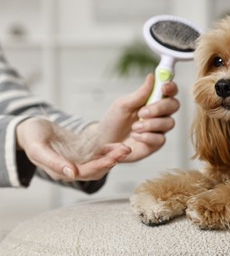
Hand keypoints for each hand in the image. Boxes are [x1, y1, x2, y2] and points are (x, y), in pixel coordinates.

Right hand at [16, 117, 130, 180]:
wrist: (30, 128)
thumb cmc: (31, 137)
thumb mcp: (38, 148)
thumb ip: (54, 162)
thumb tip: (72, 174)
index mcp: (61, 171)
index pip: (85, 172)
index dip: (100, 166)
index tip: (113, 159)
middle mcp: (72, 169)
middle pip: (96, 169)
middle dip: (112, 160)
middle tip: (125, 150)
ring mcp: (78, 161)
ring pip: (100, 162)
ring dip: (114, 156)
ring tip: (126, 148)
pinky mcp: (83, 152)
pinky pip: (99, 153)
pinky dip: (110, 150)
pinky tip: (119, 144)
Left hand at [95, 74, 179, 161]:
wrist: (104, 142)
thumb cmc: (114, 122)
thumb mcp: (123, 105)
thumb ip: (140, 93)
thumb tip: (152, 77)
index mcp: (153, 100)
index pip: (169, 91)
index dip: (171, 87)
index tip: (164, 87)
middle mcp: (159, 114)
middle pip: (174, 105)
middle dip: (159, 108)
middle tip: (142, 112)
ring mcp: (159, 129)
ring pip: (169, 123)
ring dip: (149, 124)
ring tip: (134, 127)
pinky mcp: (156, 144)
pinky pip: (160, 139)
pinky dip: (146, 137)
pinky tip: (135, 136)